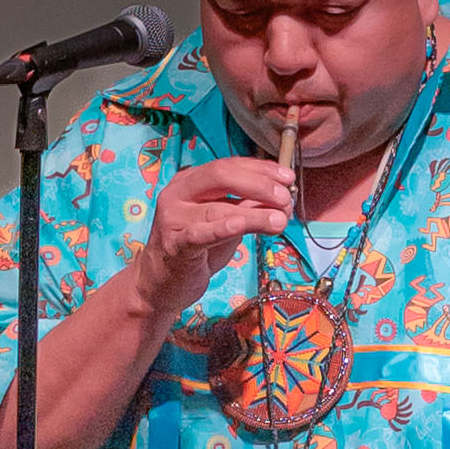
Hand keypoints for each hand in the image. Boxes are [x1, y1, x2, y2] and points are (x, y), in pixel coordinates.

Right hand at [132, 155, 291, 313]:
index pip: (228, 165)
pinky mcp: (173, 245)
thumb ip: (248, 206)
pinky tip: (240, 225)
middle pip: (221, 176)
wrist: (162, 283)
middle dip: (259, 184)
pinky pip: (199, 234)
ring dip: (254, 214)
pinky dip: (222, 228)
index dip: (261, 169)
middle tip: (285, 198)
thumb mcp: (226, 222)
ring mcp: (173, 218)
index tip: (287, 178)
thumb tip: (283, 197)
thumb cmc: (197, 248)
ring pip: (217, 208)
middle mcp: (178, 193)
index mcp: (190, 181)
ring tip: (280, 220)